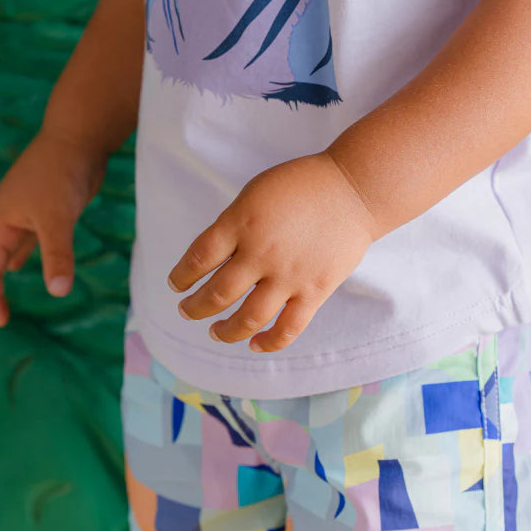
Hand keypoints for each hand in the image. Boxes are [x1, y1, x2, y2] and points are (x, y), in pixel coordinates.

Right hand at [0, 128, 107, 333]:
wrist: (79, 139)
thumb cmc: (60, 173)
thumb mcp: (57, 218)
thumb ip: (57, 254)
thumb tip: (58, 291)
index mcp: (1, 222)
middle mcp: (9, 221)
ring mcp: (29, 216)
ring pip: (10, 255)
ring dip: (3, 278)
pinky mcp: (50, 212)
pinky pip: (30, 242)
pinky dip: (26, 258)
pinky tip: (24, 267)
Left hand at [167, 152, 378, 352]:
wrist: (354, 189)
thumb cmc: (302, 186)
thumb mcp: (255, 193)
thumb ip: (234, 226)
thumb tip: (213, 261)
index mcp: (242, 222)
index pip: (198, 257)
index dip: (181, 275)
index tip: (176, 284)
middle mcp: (261, 252)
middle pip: (217, 293)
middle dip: (195, 307)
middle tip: (186, 311)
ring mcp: (289, 275)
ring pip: (247, 318)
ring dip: (224, 330)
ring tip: (214, 331)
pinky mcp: (315, 291)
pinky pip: (288, 328)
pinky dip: (268, 341)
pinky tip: (253, 344)